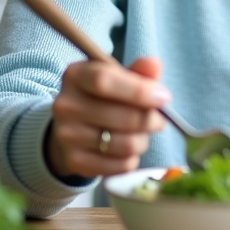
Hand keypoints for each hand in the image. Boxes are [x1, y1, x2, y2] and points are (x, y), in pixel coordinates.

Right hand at [45, 56, 171, 179]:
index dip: (138, 91)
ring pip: (126, 144)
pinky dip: (133, 158)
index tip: (164, 97)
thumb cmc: (103, 98)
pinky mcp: (75, 161)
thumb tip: (153, 64)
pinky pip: (121, 165)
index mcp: (75, 75)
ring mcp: (67, 136)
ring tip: (142, 133)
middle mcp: (65, 105)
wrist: (74, 128)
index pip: (104, 81)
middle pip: (122, 116)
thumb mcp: (118, 78)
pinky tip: (128, 149)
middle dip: (151, 119)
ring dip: (143, 140)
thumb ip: (138, 72)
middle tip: (160, 119)